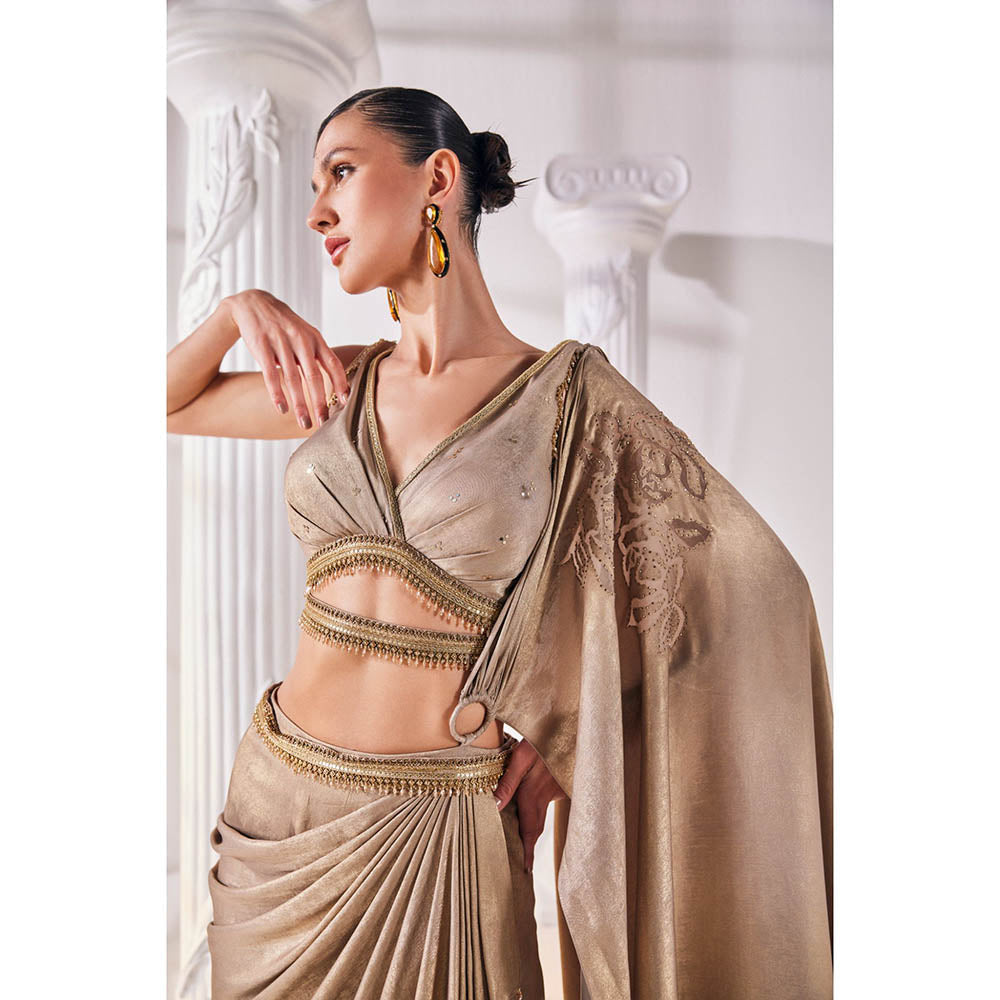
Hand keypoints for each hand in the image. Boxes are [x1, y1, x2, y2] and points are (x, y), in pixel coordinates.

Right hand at [224, 289, 348, 427]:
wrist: (253, 304)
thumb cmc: (284, 326)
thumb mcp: (305, 335)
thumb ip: (318, 356)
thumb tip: (334, 384)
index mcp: (315, 338)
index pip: (333, 363)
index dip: (340, 383)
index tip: (345, 403)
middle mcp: (300, 340)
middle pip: (314, 376)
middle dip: (320, 402)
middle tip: (324, 423)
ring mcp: (281, 342)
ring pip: (293, 379)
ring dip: (299, 404)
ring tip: (304, 422)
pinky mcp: (262, 346)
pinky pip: (271, 375)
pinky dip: (277, 394)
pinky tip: (282, 409)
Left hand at [493, 737, 567, 874]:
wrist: (570, 727)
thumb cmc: (542, 739)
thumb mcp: (522, 757)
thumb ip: (508, 782)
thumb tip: (495, 807)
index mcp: (534, 794)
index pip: (529, 829)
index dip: (527, 851)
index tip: (525, 869)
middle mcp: (546, 797)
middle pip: (536, 828)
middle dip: (529, 846)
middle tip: (525, 864)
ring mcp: (556, 791)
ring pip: (541, 815)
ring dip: (533, 829)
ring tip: (523, 842)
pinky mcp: (561, 783)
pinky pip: (547, 804)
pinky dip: (538, 813)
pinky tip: (530, 809)